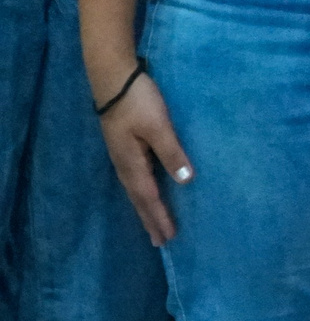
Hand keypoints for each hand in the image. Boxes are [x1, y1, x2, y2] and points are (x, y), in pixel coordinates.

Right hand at [96, 72, 190, 246]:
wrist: (113, 78)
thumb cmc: (138, 101)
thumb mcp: (159, 126)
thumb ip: (171, 153)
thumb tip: (186, 180)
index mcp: (132, 163)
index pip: (148, 197)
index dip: (159, 217)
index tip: (168, 237)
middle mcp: (124, 164)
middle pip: (139, 199)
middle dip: (150, 220)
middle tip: (160, 242)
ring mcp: (122, 156)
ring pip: (135, 190)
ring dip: (146, 208)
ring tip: (154, 225)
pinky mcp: (124, 147)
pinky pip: (135, 179)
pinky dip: (143, 193)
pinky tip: (148, 193)